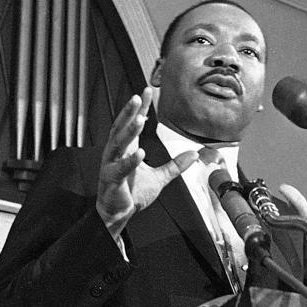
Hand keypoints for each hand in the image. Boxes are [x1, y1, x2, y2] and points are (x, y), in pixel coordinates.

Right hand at [96, 87, 196, 238]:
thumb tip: (194, 154)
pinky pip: (120, 169)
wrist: (118, 214)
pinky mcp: (112, 181)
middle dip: (130, 112)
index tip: (147, 92)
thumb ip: (175, 165)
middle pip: (121, 128)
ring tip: (139, 119)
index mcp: (126, 149)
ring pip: (118, 145)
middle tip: (138, 97)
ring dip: (128, 132)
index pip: (132, 124)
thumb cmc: (132, 193)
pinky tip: (139, 152)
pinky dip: (130, 161)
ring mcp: (112, 166)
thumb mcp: (160, 178)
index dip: (141, 108)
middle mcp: (116, 154)